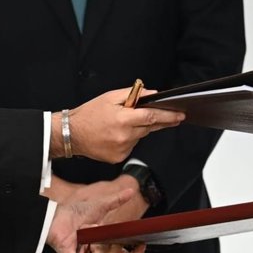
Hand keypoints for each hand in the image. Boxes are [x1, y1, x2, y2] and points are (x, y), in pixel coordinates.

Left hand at [45, 180, 135, 252]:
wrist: (58, 216)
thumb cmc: (76, 212)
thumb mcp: (100, 205)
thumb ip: (116, 200)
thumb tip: (130, 191)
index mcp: (106, 240)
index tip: (141, 245)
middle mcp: (98, 250)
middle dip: (112, 244)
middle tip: (103, 233)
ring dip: (97, 245)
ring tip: (89, 233)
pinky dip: (87, 251)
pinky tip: (84, 241)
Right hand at [53, 87, 184, 163]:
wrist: (71, 134)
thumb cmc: (89, 113)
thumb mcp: (111, 97)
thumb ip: (133, 94)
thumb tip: (152, 95)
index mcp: (122, 119)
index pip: (152, 117)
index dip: (168, 116)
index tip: (181, 114)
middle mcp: (124, 136)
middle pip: (150, 127)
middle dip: (161, 121)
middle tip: (174, 117)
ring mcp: (122, 149)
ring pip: (141, 136)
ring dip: (140, 128)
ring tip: (125, 122)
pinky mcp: (119, 157)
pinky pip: (132, 145)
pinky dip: (130, 138)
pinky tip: (118, 133)